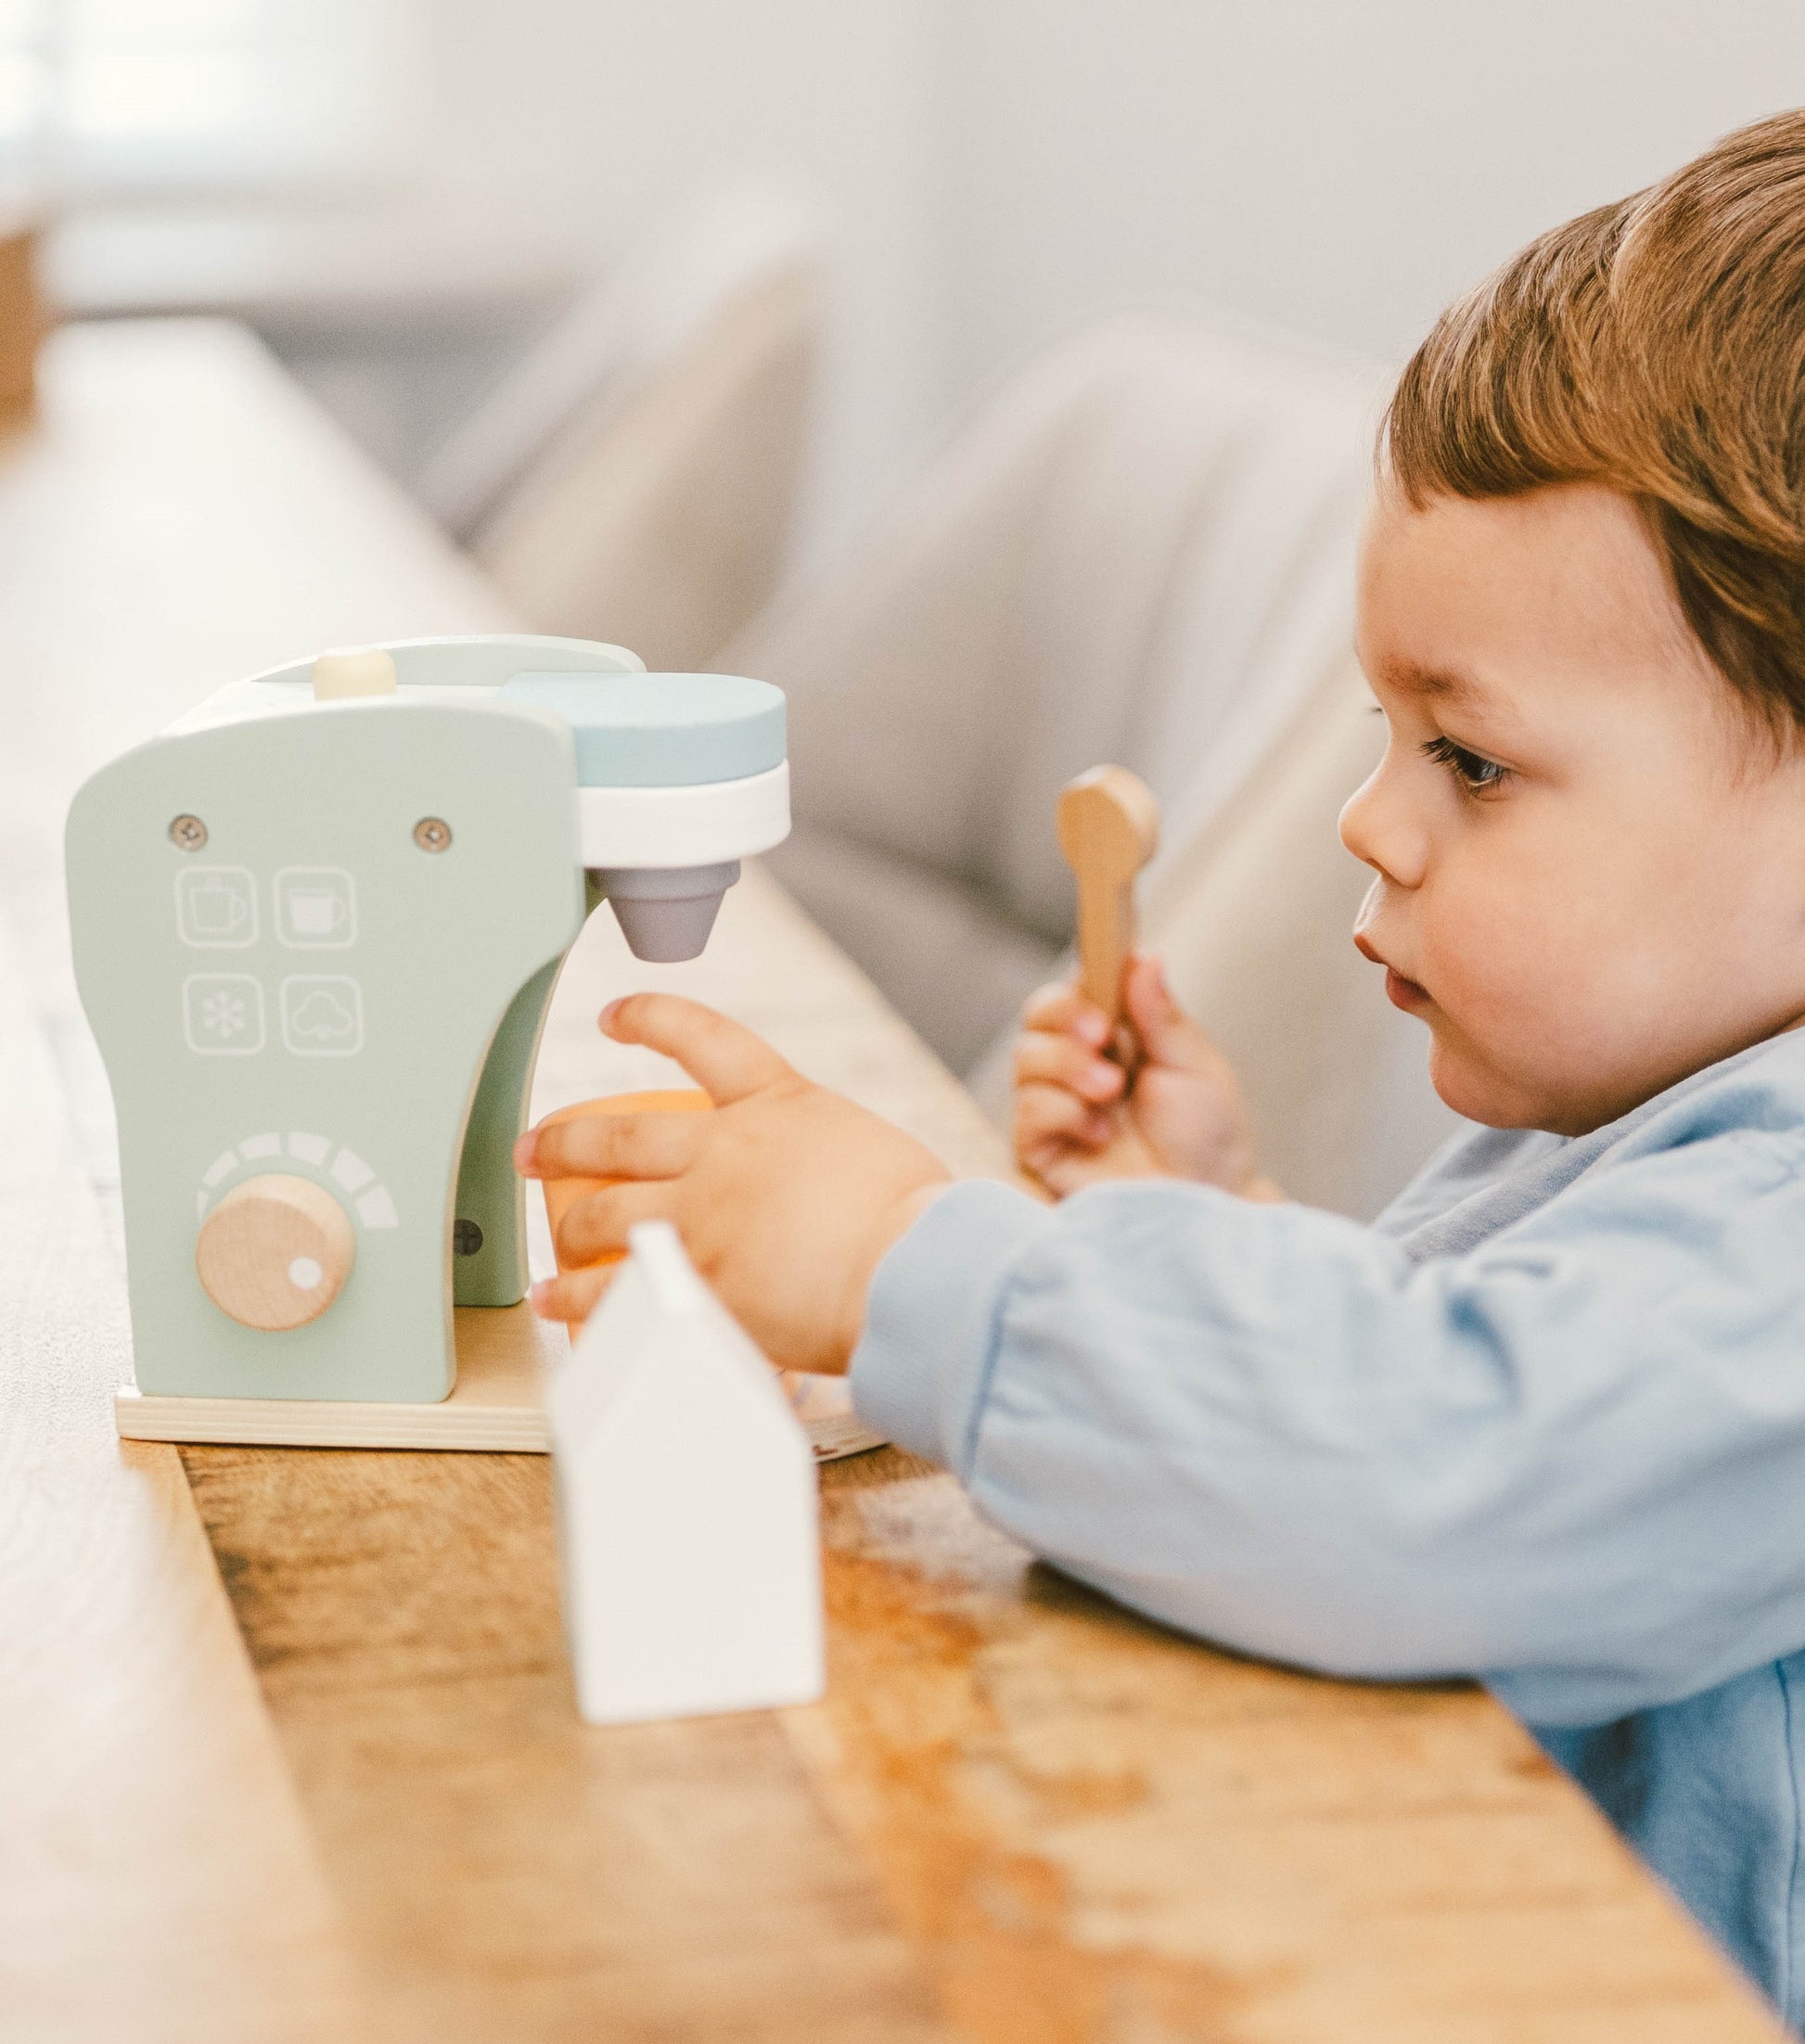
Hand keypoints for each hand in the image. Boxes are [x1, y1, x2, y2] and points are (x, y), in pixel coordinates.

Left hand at [515, 994, 949, 1372]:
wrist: (914, 1269)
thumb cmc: (920, 1218)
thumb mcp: (874, 1155)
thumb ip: (831, 1165)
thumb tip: (828, 1197)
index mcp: (778, 1103)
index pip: (701, 1038)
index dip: (650, 1019)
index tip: (616, 1015)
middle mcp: (725, 1150)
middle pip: (621, 1133)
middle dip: (568, 1136)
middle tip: (538, 1144)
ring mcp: (701, 1214)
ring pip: (605, 1209)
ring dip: (567, 1220)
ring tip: (548, 1229)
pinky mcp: (693, 1279)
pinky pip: (613, 1288)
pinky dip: (575, 1296)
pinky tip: (554, 1299)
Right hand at [1013, 954, 1281, 1201]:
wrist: (1207, 1202)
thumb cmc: (1208, 1137)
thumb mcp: (1194, 1066)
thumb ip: (1161, 1014)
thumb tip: (1144, 956)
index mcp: (1118, 1036)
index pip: (1079, 989)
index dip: (1083, 983)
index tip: (1106, 984)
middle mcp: (1079, 1065)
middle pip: (1039, 1014)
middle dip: (1066, 1017)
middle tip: (1103, 1036)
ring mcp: (1057, 1105)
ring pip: (1026, 1058)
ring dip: (1069, 1066)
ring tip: (1112, 1093)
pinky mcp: (1041, 1149)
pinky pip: (1028, 1110)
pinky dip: (1064, 1112)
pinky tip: (1099, 1134)